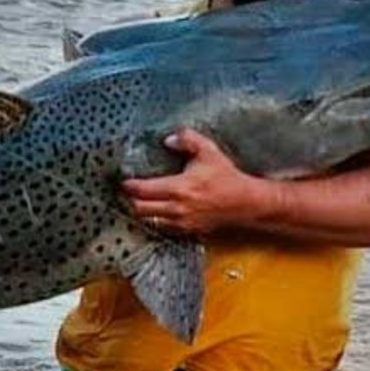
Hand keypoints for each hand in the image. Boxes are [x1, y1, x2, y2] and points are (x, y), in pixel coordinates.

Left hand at [122, 128, 274, 235]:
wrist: (244, 203)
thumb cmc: (226, 177)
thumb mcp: (209, 151)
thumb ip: (188, 140)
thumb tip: (168, 140)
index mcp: (179, 188)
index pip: (143, 190)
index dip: (129, 186)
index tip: (124, 180)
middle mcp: (177, 208)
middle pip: (139, 209)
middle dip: (131, 199)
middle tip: (129, 191)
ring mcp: (181, 222)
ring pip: (149, 221)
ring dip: (142, 211)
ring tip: (139, 201)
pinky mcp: (187, 230)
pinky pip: (162, 228)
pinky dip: (155, 220)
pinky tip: (156, 210)